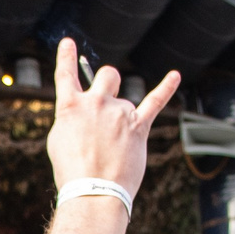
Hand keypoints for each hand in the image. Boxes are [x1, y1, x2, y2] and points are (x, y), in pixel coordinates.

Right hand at [42, 38, 179, 202]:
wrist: (94, 191)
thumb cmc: (72, 170)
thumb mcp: (59, 140)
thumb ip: (72, 118)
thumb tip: (85, 109)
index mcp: (70, 106)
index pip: (66, 74)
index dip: (67, 56)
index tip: (69, 42)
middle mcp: (96, 102)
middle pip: (107, 74)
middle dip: (108, 84)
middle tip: (104, 104)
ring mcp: (119, 112)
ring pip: (125, 99)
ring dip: (120, 114)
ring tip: (113, 145)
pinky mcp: (139, 126)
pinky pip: (155, 101)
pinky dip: (167, 87)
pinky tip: (175, 76)